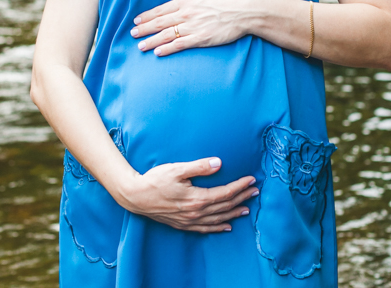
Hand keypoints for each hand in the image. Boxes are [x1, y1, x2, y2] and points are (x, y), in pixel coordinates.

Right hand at [118, 157, 257, 232]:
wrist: (135, 197)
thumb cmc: (154, 180)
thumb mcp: (177, 169)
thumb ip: (199, 166)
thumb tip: (219, 163)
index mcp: (197, 198)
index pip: (225, 193)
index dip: (239, 186)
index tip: (251, 180)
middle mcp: (196, 212)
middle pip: (225, 206)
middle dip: (242, 198)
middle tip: (255, 191)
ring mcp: (189, 221)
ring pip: (218, 219)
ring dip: (234, 213)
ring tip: (247, 208)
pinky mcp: (183, 224)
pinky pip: (205, 228)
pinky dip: (218, 227)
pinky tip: (226, 226)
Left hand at [131, 0, 254, 55]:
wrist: (244, 9)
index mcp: (186, 1)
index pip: (161, 9)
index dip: (147, 16)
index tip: (137, 20)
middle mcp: (185, 14)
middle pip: (159, 22)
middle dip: (144, 29)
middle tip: (132, 34)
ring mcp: (192, 26)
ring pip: (166, 35)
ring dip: (151, 41)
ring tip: (141, 46)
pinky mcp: (200, 38)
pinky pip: (180, 44)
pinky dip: (167, 49)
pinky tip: (158, 52)